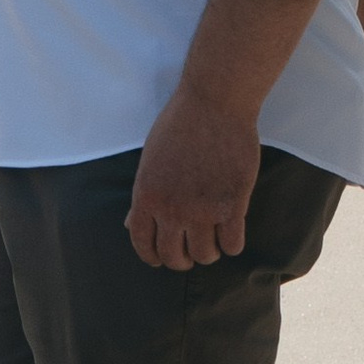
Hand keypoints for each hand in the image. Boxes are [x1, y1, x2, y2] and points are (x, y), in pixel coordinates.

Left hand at [127, 80, 259, 269]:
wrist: (214, 104)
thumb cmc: (179, 126)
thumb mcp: (149, 161)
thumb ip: (143, 196)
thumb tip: (131, 224)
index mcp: (146, 197)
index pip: (144, 245)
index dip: (153, 257)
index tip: (163, 257)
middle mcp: (172, 209)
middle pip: (175, 257)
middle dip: (182, 259)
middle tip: (192, 250)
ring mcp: (203, 210)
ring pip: (205, 255)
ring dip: (209, 252)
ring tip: (214, 241)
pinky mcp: (233, 206)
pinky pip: (233, 244)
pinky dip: (232, 244)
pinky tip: (232, 233)